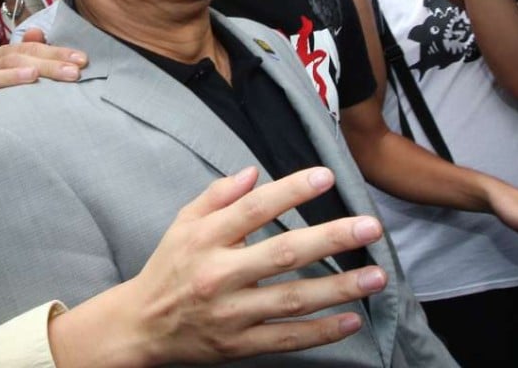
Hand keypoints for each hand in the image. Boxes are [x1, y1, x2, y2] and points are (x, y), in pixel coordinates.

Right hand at [0, 28, 86, 117]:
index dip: (56, 52)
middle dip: (45, 65)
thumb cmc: (16, 91)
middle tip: (72, 73)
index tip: (82, 61)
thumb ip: (35, 51)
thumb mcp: (29, 69)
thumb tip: (37, 30)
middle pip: (13, 60)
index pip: (30, 49)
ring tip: (32, 76)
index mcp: (2, 56)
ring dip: (10, 76)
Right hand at [49, 167, 388, 364]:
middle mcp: (219, 275)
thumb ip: (218, 195)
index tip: (326, 176)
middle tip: (370, 227)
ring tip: (377, 276)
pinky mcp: (239, 345)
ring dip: (339, 288)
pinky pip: (287, 339)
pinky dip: (321, 332)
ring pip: (293, 299)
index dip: (291, 191)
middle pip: (283, 253)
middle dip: (331, 239)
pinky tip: (352, 320)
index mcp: (205, 238)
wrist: (140, 327)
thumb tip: (254, 172)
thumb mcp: (183, 223)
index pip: (254, 208)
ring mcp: (231, 314)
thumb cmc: (168, 268)